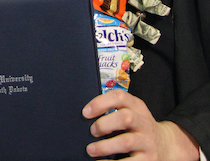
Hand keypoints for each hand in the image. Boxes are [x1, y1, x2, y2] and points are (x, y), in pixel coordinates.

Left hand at [83, 89, 198, 159]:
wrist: (167, 145)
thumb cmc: (138, 126)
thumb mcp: (131, 111)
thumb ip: (114, 109)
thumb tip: (85, 116)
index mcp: (137, 107)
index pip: (120, 97)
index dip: (100, 103)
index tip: (85, 112)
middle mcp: (144, 122)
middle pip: (125, 117)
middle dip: (104, 124)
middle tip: (92, 131)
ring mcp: (147, 142)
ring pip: (126, 142)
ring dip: (105, 146)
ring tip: (91, 149)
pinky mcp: (149, 159)